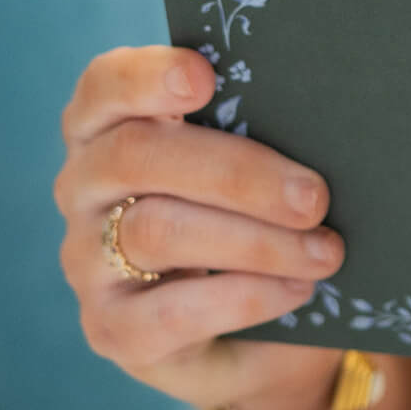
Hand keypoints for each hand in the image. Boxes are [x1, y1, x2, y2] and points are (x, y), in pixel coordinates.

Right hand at [53, 45, 347, 409]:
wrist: (251, 333)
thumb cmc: (255, 217)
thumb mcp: (255, 168)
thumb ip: (263, 129)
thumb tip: (327, 114)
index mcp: (112, 127)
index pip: (105, 85)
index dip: (146, 76)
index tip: (204, 77)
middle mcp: (84, 188)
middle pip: (136, 157)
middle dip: (237, 173)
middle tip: (315, 197)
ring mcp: (88, 262)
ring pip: (158, 232)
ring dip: (257, 242)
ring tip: (325, 251)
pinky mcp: (112, 329)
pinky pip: (171, 311)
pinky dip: (246, 296)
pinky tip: (297, 288)